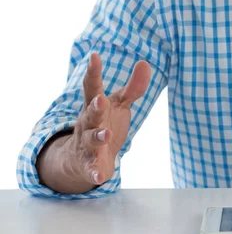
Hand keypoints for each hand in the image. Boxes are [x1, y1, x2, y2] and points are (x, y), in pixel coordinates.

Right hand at [66, 53, 150, 185]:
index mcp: (94, 106)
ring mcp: (86, 144)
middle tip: (101, 99)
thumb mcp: (119, 105)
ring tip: (106, 134)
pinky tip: (99, 177)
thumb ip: (133, 87)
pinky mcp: (89, 164)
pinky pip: (91, 169)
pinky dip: (94, 173)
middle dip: (95, 107)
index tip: (94, 56)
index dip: (93, 72)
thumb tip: (145, 62)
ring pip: (90, 140)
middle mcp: (88, 123)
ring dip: (97, 137)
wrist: (83, 158)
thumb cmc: (104, 124)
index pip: (92, 87)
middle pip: (91, 113)